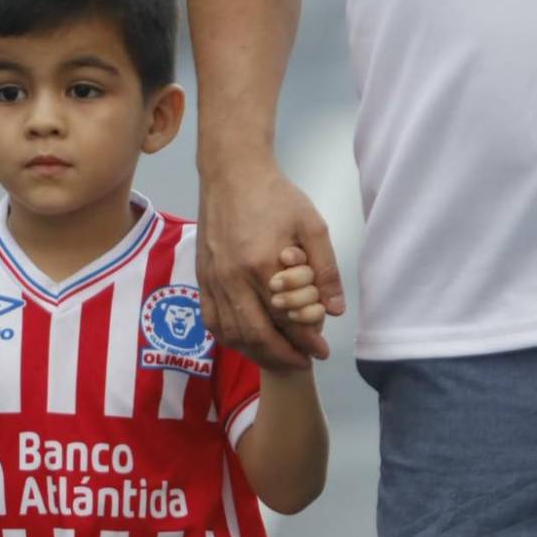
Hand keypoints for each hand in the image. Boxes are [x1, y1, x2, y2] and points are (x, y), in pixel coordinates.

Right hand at [197, 163, 344, 370]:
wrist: (231, 173)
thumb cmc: (275, 196)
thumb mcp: (312, 225)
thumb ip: (325, 270)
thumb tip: (335, 310)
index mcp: (261, 265)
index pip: (286, 319)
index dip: (305, 341)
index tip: (321, 352)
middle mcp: (233, 279)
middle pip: (257, 335)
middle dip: (282, 356)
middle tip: (302, 362)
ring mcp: (214, 281)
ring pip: (232, 334)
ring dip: (256, 353)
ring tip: (277, 357)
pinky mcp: (202, 278)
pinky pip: (212, 322)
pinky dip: (230, 339)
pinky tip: (247, 342)